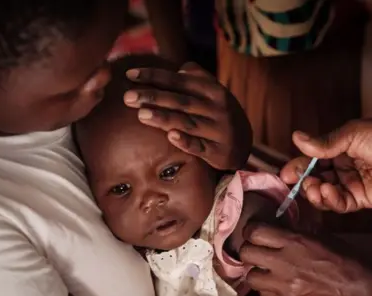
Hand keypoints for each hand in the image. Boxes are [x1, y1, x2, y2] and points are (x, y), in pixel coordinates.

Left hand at [124, 63, 251, 169]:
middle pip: (180, 101)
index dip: (154, 76)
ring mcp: (217, 130)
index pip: (179, 81)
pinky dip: (186, 142)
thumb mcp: (213, 91)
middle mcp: (216, 108)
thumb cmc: (219, 112)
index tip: (130, 75)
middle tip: (127, 97)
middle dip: (153, 97)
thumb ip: (197, 77)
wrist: (244, 142)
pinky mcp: (217, 151)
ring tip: (140, 114)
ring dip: (164, 118)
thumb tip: (179, 68)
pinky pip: (199, 147)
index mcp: (212, 90)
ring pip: (187, 122)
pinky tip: (171, 136)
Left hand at [239, 222, 371, 295]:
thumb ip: (297, 233)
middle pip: (246, 253)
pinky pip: (262, 293)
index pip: (255, 231)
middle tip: (256, 252)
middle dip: (248, 251)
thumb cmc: (345, 260)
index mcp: (294, 241)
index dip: (251, 231)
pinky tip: (275, 284)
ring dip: (255, 272)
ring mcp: (283, 284)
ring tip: (265, 270)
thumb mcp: (322, 237)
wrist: (359, 291)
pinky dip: (265, 288)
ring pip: (250, 276)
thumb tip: (280, 226)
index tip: (254, 233)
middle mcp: (284, 261)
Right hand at [281, 119, 371, 212]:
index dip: (298, 167)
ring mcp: (352, 185)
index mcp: (339, 150)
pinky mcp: (361, 200)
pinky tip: (327, 193)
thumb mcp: (350, 135)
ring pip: (325, 194)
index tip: (284, 174)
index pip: (312, 161)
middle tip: (298, 182)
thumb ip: (323, 143)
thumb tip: (296, 137)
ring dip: (315, 192)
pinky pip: (340, 204)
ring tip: (315, 187)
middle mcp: (343, 168)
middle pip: (315, 179)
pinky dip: (330, 200)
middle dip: (304, 182)